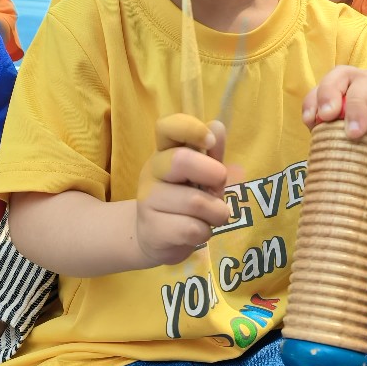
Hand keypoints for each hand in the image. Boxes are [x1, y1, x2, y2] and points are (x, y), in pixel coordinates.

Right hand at [136, 115, 229, 266]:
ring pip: (195, 202)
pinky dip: (205, 232)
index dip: (191, 129)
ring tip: (211, 216)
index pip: (167, 127)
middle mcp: (152, 171)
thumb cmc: (184, 200)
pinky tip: (196, 231)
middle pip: (181, 161)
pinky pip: (192, 229)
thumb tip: (218, 127)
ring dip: (216, 212)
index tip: (210, 142)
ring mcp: (148, 200)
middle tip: (217, 187)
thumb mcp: (202, 175)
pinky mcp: (153, 229)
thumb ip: (212, 153)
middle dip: (213, 174)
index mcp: (164, 152)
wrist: (155, 238)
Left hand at [302, 67, 366, 185]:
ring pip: (364, 83)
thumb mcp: (362, 152)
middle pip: (340, 75)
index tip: (310, 122)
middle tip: (326, 118)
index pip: (325, 88)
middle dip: (328, 93)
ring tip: (355, 136)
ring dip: (355, 109)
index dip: (314, 100)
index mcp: (350, 96)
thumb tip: (317, 151)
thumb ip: (342, 146)